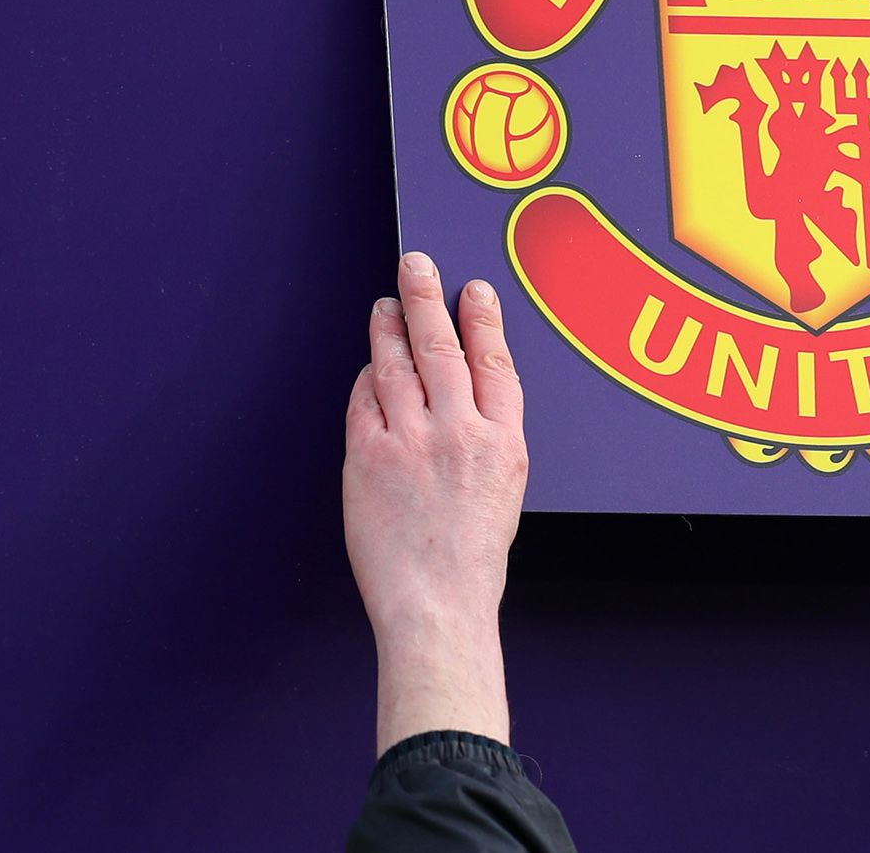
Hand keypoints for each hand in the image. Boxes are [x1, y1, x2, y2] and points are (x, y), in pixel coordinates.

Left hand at [344, 252, 529, 753]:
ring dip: (389, 329)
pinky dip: (366, 380)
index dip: (484, 321)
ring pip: (396, 366)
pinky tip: (368, 369)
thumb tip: (464, 389)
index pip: (495, 362)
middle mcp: (459, 433)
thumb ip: (489, 434)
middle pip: (442, 348)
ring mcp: (411, 443)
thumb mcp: (505, 486)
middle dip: (428, 300)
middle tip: (417, 264)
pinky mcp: (369, 459)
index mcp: (503, 441)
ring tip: (385, 305)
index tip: (475, 290)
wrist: (436, 605)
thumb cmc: (471, 554)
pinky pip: (364, 402)